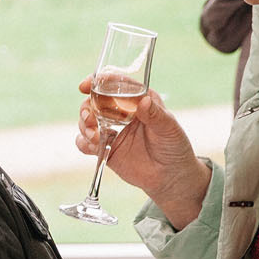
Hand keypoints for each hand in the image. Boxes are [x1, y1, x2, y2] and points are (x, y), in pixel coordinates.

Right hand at [75, 78, 211, 227]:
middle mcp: (120, 112)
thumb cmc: (174, 146)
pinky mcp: (105, 148)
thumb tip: (144, 101)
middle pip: (94, 102)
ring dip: (84, 126)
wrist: (171, 176)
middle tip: (89, 119)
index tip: (85, 86)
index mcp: (137, 100)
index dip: (97, 82)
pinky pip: (85, 143)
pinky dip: (83, 143)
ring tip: (94, 136)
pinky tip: (92, 147)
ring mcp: (111, 130)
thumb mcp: (169, 128)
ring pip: (86, 121)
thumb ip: (155, 115)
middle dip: (86, 108)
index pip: (114, 84)